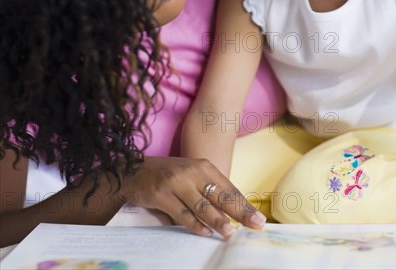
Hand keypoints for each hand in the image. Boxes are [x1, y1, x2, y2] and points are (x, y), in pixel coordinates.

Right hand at [119, 156, 265, 237]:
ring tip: (230, 233)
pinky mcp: (161, 194)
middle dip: (239, 213)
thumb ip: (210, 191)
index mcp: (204, 167)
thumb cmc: (168, 176)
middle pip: (220, 196)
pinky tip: (205, 232)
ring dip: (217, 221)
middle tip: (254, 225)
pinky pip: (181, 213)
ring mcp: (176, 182)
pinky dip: (194, 224)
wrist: (133, 170)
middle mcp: (192, 172)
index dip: (245, 206)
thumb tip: (233, 214)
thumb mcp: (192, 177)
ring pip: (202, 206)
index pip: (230, 189)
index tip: (258, 219)